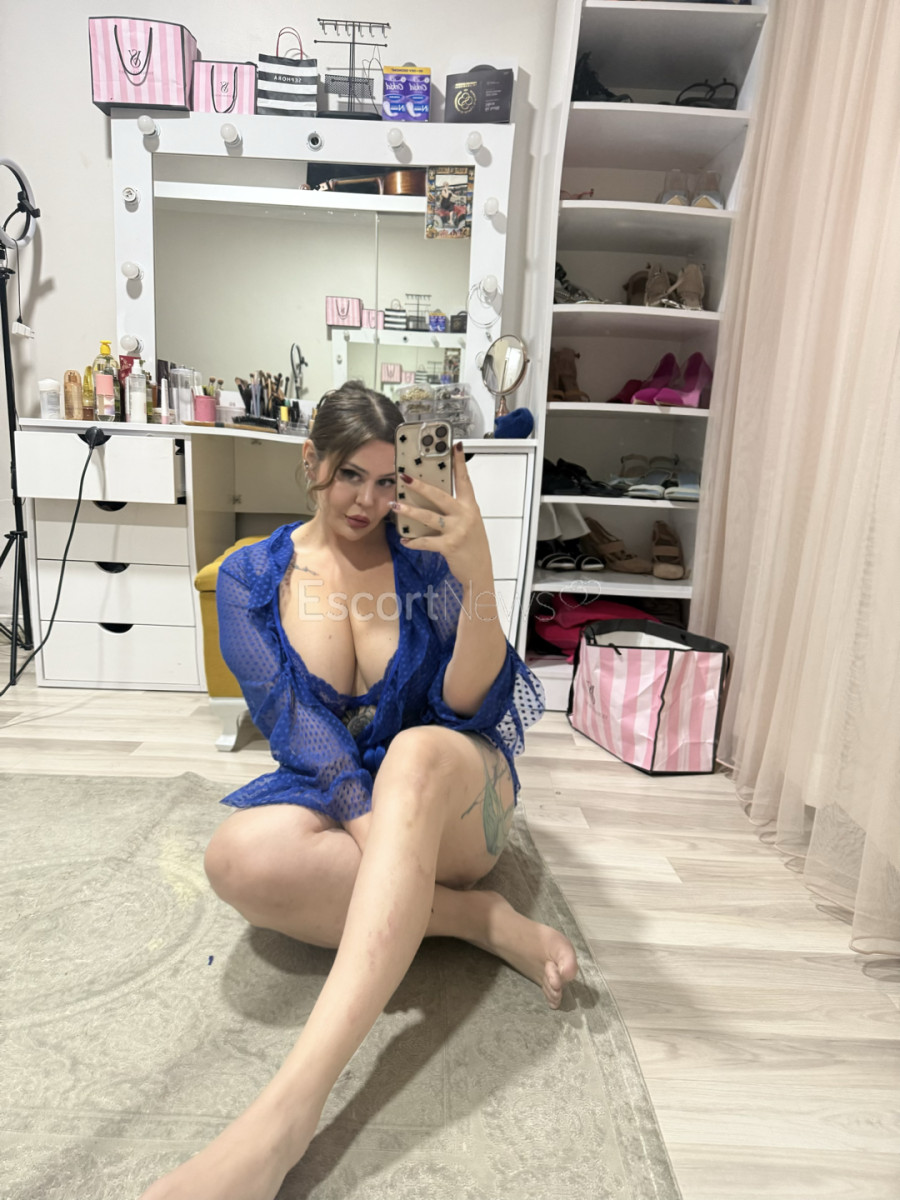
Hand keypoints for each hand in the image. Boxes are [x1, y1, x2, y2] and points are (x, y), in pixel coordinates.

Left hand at [391, 444, 492, 582]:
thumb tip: (431, 500)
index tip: (454, 445)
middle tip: (404, 476)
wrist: (480, 571)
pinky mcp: (449, 546)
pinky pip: (426, 541)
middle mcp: (465, 515)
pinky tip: (404, 540)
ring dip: (409, 511)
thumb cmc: (473, 546)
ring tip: (394, 505)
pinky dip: (413, 541)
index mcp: (471, 507)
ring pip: (428, 516)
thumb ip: (455, 511)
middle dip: (420, 486)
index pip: (465, 480)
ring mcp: (457, 531)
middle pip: (439, 495)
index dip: (460, 463)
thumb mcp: (469, 524)